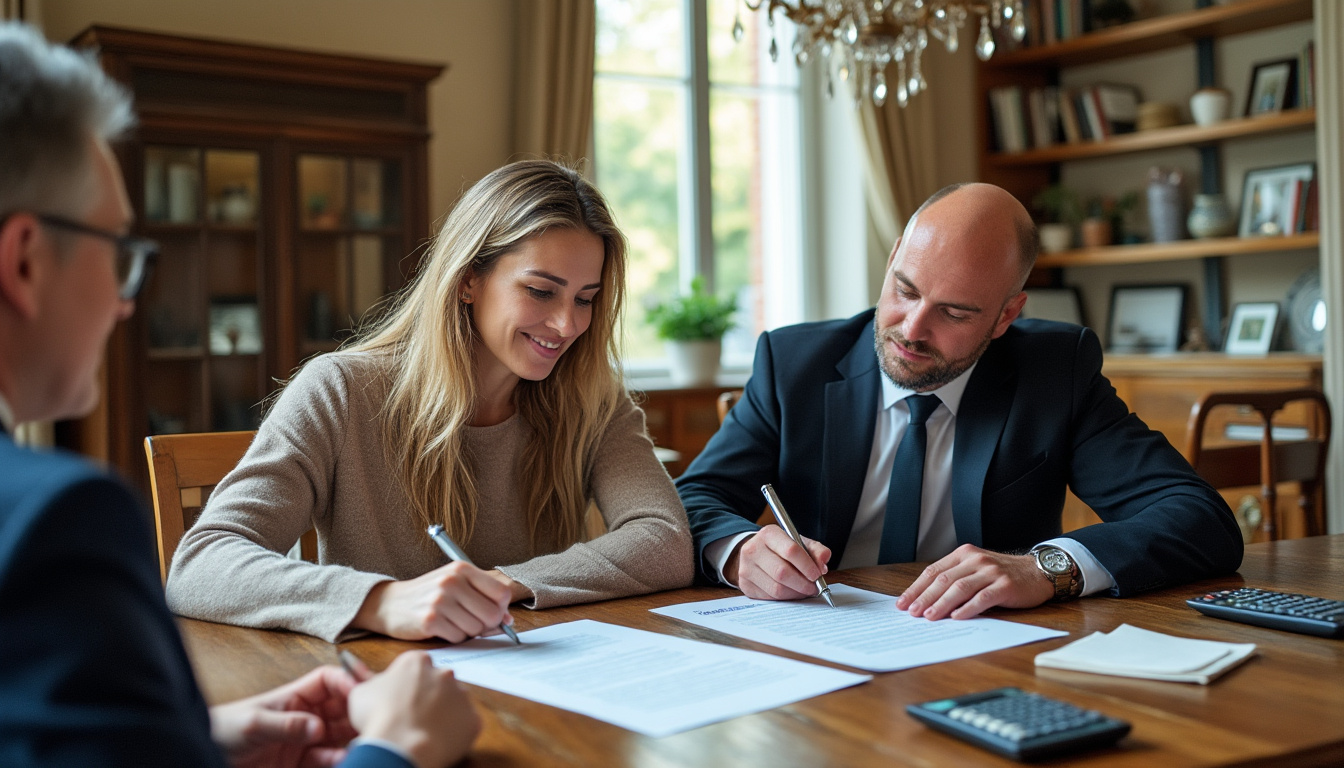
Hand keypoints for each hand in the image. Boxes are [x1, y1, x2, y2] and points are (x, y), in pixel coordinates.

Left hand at [210, 665, 358, 767]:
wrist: (205, 758)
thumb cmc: (223, 732)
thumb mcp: (253, 724)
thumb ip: (286, 724)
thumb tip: (318, 726)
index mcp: (294, 697)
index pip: (329, 681)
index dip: (348, 680)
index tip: (366, 689)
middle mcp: (304, 716)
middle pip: (341, 708)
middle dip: (358, 712)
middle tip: (373, 720)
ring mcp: (304, 741)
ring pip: (339, 735)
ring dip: (353, 738)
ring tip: (364, 741)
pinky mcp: (301, 763)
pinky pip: (327, 759)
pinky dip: (339, 759)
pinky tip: (346, 759)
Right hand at [348, 651, 479, 767]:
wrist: (399, 744)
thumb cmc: (378, 716)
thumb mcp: (362, 692)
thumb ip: (376, 682)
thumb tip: (379, 685)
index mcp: (417, 662)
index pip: (416, 667)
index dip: (407, 684)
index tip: (401, 699)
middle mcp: (444, 673)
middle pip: (438, 682)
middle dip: (429, 696)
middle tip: (414, 716)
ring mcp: (462, 696)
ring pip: (455, 702)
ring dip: (445, 713)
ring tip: (426, 731)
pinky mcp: (473, 719)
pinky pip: (466, 724)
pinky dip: (456, 732)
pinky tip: (439, 740)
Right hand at [352, 561, 514, 642]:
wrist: (389, 603)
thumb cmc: (429, 595)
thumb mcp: (456, 585)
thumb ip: (483, 598)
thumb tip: (509, 620)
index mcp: (462, 568)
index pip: (502, 593)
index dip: (501, 608)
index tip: (493, 612)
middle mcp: (452, 581)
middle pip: (492, 614)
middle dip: (487, 624)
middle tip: (472, 622)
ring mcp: (440, 601)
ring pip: (476, 629)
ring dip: (468, 632)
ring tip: (453, 622)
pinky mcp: (430, 620)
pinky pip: (459, 638)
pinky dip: (454, 637)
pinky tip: (442, 628)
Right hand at [725, 525, 830, 600]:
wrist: (756, 553)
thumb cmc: (780, 548)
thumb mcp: (799, 542)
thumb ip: (815, 550)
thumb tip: (823, 562)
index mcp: (768, 534)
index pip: (791, 550)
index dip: (807, 565)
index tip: (817, 574)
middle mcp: (753, 549)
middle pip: (782, 572)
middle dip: (803, 583)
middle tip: (814, 587)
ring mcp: (746, 568)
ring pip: (776, 588)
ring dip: (796, 593)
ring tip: (805, 590)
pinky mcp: (745, 585)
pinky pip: (770, 597)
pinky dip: (786, 598)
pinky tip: (792, 592)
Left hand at [896, 544, 1053, 619]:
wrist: (1037, 572)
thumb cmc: (1002, 575)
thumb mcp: (976, 569)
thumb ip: (955, 579)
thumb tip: (926, 601)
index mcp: (963, 554)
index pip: (934, 571)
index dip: (916, 588)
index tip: (902, 603)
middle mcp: (975, 560)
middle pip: (944, 580)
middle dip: (924, 597)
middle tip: (911, 612)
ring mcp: (991, 572)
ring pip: (960, 588)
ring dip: (941, 604)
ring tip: (929, 617)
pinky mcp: (1005, 585)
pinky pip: (982, 597)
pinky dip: (968, 608)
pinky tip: (956, 617)